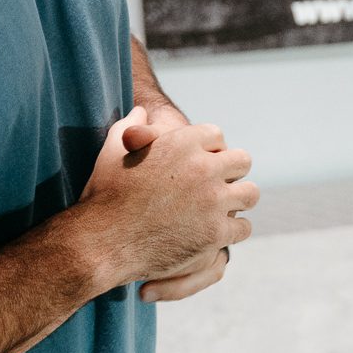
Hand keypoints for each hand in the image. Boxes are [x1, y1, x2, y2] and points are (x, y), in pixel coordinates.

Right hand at [56, 107, 255, 291]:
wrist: (102, 241)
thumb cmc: (104, 196)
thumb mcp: (113, 151)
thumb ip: (131, 128)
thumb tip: (141, 112)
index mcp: (182, 142)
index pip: (216, 136)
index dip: (212, 150)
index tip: (208, 161)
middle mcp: (203, 167)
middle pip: (242, 161)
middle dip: (233, 172)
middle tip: (222, 186)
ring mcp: (213, 201)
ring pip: (249, 193)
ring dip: (239, 200)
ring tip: (228, 208)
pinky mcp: (215, 233)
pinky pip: (242, 227)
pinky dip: (233, 231)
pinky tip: (220, 233)